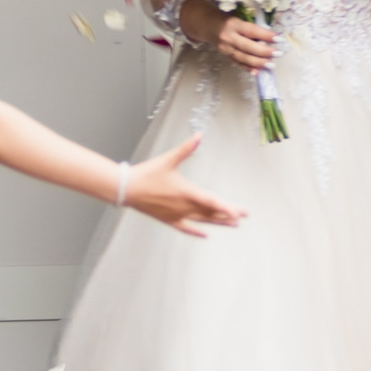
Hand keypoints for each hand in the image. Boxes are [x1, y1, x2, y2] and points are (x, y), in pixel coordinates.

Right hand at [124, 134, 247, 236]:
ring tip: (233, 225)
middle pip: (211, 213)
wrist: (126, 188)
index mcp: (186, 192)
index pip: (212, 202)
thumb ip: (186, 148)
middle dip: (228, 214)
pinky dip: (196, 232)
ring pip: (202, 221)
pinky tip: (205, 235)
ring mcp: (176, 214)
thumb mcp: (168, 159)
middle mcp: (184, 206)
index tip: (240, 213)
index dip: (227, 208)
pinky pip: (185, 228)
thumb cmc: (146, 174)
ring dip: (218, 223)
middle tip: (243, 216)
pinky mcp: (168, 219)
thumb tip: (199, 136)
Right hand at [184, 0, 277, 71]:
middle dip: (264, 52)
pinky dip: (248, 68)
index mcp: (234, 24)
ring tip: (271, 65)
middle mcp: (229, 37)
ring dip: (258, 63)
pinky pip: (237, 63)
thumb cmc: (227, 21)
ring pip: (243, 58)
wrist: (207, 26)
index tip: (279, 39)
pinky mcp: (225, 56)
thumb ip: (251, 30)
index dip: (266, 36)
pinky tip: (257, 72)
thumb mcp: (239, 20)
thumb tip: (270, 39)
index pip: (252, 31)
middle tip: (278, 53)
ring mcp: (226, 48)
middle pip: (248, 47)